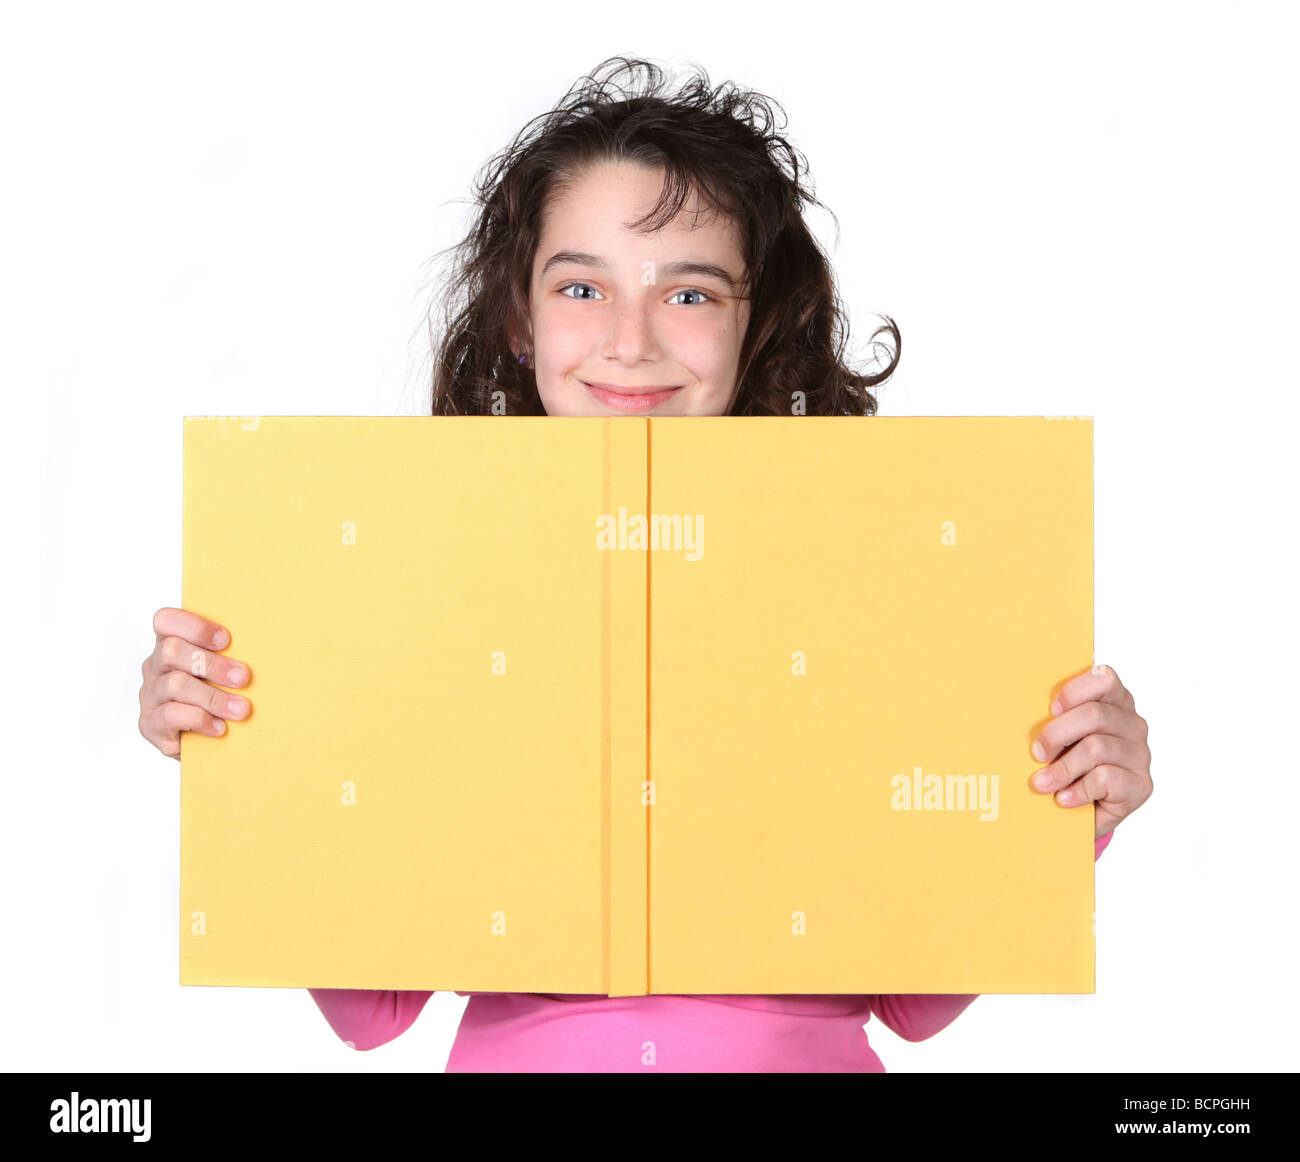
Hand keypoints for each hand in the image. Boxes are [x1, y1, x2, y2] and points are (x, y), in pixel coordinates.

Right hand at [138, 607, 251, 758]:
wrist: (204, 742)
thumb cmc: (218, 697)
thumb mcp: (223, 673)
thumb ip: (232, 656)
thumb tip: (270, 645)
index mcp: (170, 645)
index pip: (166, 621)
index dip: (195, 627)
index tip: (226, 640)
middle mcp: (154, 667)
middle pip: (171, 650)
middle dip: (213, 664)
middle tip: (243, 678)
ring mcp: (150, 695)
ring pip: (175, 684)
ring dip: (213, 697)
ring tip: (241, 709)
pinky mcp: (150, 724)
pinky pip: (171, 715)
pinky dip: (200, 720)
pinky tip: (220, 728)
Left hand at [1029, 664, 1151, 838]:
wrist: (1087, 813)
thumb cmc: (1070, 764)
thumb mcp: (1062, 738)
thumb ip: (1054, 719)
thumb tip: (1016, 710)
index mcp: (1115, 702)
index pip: (1105, 678)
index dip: (1074, 691)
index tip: (1051, 710)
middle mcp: (1133, 725)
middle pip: (1094, 715)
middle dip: (1056, 734)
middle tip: (1037, 753)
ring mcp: (1140, 754)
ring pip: (1096, 748)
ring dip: (1062, 768)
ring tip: (1042, 784)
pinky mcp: (1141, 785)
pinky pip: (1105, 779)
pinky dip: (1077, 790)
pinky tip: (1064, 798)